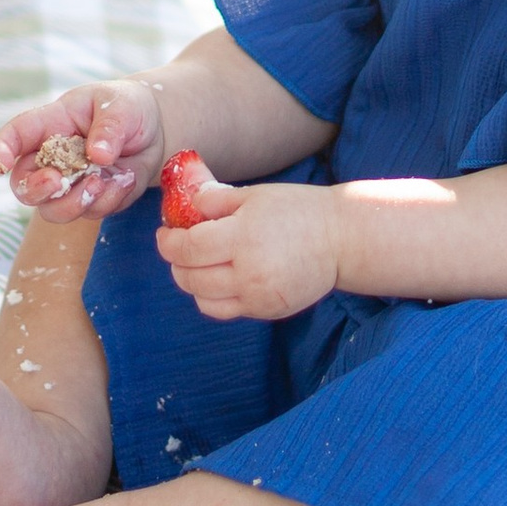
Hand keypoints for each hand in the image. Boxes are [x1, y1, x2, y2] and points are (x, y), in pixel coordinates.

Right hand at [0, 78, 163, 212]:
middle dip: (36, 189)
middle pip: (23, 186)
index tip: (0, 162)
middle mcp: (52, 158)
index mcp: (50, 125)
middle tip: (58, 181)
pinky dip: (111, 200)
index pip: (16, 136)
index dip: (1, 149)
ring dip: (77, 202)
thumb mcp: (121, 106)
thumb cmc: (127, 108)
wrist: (154, 130)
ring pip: (53, 210)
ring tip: (105, 180)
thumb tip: (98, 155)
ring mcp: (70, 184)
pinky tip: (127, 178)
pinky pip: (92, 213)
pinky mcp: (92, 201)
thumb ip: (109, 127)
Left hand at [157, 177, 343, 322]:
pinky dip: (211, 297)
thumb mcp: (256, 195)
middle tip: (177, 247)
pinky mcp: (267, 310)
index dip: (169, 242)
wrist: (341, 240)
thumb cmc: (298, 210)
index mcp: (244, 236)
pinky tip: (217, 279)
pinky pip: (225, 310)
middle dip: (175, 262)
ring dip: (190, 282)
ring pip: (203, 299)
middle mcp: (249, 271)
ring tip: (196, 264)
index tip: (165, 233)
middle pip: (190, 276)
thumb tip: (185, 203)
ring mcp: (258, 295)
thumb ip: (216, 200)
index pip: (189, 248)